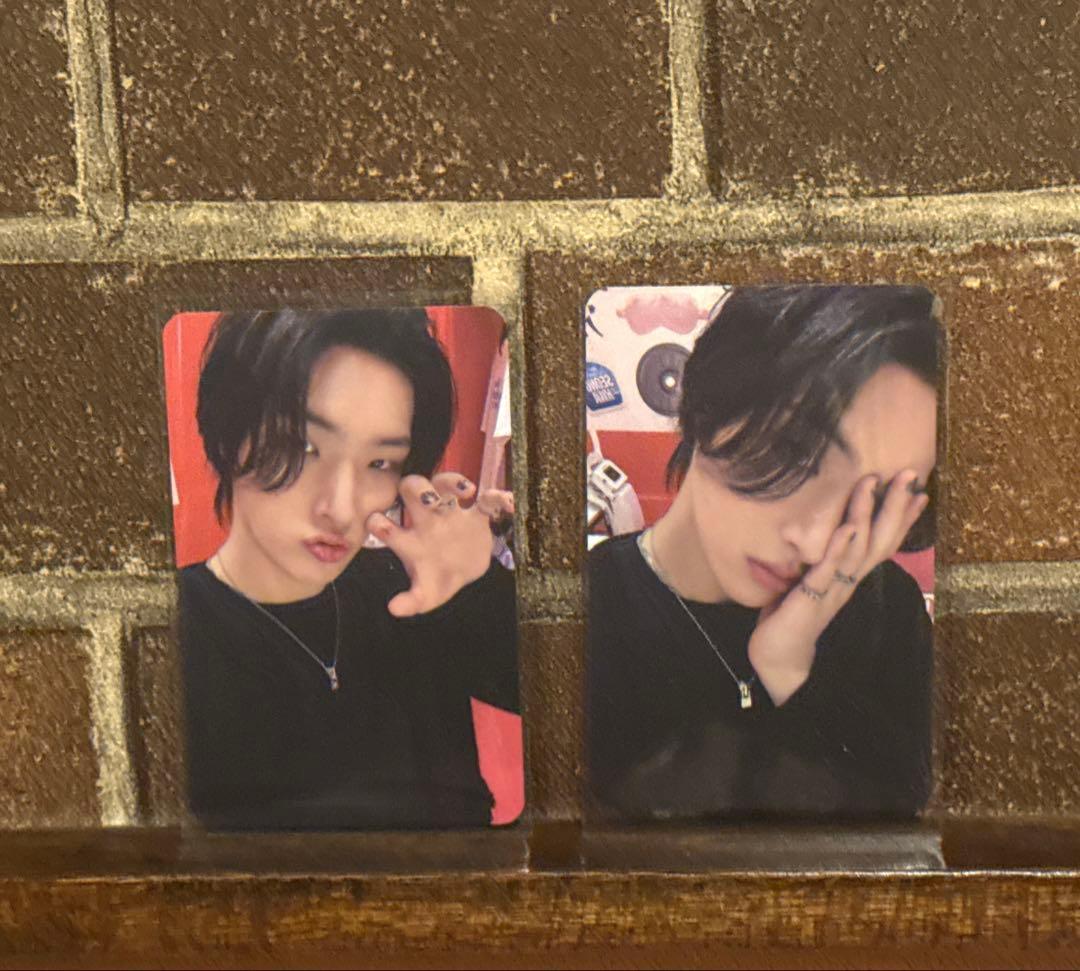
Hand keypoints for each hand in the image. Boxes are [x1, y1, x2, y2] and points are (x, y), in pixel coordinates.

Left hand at [365, 472, 512, 617]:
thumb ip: (411, 601)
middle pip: (412, 490)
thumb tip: (394, 609)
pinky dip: (497, 499)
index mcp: (410, 539)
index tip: (382, 524)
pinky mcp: (477, 515)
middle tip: (429, 502)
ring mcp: (452, 514)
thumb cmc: (440, 580)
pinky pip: (487, 500)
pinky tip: (506, 504)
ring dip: (451, 482)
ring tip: (465, 492)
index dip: (379, 521)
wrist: (468, 573)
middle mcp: (426, 519)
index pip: (385, 523)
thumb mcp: (427, 595)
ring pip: (444, 483)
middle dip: (417, 489)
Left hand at [747, 469, 929, 705]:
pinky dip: (839, 548)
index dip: (901, 519)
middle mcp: (848, 581)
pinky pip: (829, 569)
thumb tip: (827, 540)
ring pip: (857, 547)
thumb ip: (824, 563)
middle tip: (910, 475)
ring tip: (873, 484)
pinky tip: (846, 528)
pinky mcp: (812, 596)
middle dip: (895, 507)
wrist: (778, 658)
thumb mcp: (811, 583)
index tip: (920, 493)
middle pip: (879, 540)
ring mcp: (833, 588)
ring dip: (866, 514)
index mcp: (849, 577)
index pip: (882, 543)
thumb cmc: (792, 617)